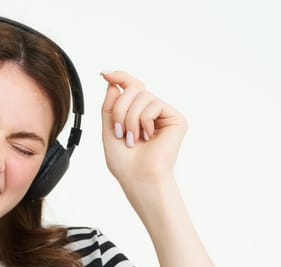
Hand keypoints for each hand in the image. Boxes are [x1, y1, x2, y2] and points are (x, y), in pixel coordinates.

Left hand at [100, 71, 187, 188]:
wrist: (139, 178)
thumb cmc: (125, 162)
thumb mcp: (109, 128)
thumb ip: (110, 106)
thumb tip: (113, 84)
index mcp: (137, 114)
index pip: (130, 87)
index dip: (119, 77)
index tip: (105, 74)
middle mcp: (152, 112)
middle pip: (133, 88)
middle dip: (120, 108)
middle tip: (118, 131)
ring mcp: (164, 114)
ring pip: (142, 95)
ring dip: (130, 118)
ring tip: (132, 138)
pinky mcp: (175, 119)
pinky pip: (153, 103)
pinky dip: (143, 120)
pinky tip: (147, 136)